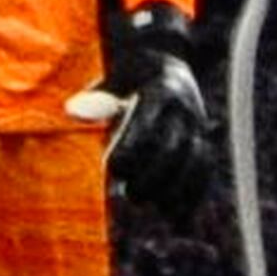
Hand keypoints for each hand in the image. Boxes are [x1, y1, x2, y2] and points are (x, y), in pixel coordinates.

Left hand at [67, 2, 210, 217]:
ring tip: (151, 206)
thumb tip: (71, 111)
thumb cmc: (130, 73)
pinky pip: (205, 170)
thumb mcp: (113, 77)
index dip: (133, 148)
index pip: (149, 123)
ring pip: (195, 162)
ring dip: (173, 189)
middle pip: (174, 147)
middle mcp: (185, 107)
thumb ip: (95, 95)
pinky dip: (193, 194)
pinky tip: (177, 216)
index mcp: (161, 89)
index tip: (113, 168)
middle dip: (153, 175)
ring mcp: (198, 125)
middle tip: (131, 194)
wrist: (167, 59)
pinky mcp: (203, 139)